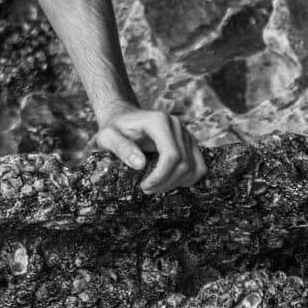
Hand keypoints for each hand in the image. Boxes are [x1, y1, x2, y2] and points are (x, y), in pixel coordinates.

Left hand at [93, 108, 207, 194]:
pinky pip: (199, 166)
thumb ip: (121, 148)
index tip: (144, 186)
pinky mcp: (190, 143)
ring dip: (177, 183)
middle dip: (166, 182)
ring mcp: (186, 134)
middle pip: (184, 164)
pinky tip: (169, 181)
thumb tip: (140, 165)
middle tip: (146, 189)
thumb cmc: (114, 128)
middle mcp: (177, 126)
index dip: (161, 176)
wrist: (123, 119)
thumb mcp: (107, 137)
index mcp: (159, 121)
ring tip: (155, 186)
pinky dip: (187, 179)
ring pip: (194, 167)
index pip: (171, 155)